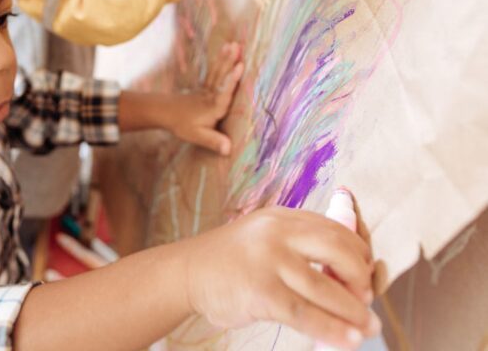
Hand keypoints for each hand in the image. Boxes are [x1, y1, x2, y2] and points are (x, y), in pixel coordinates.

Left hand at [167, 42, 243, 154]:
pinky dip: (220, 61)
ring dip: (225, 58)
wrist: (164, 112)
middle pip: (221, 77)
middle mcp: (211, 96)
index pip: (224, 93)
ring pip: (217, 71)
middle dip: (230, 62)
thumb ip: (213, 141)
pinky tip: (225, 50)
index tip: (239, 67)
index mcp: (213, 107)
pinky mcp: (204, 86)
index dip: (232, 80)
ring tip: (233, 44)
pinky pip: (214, 72)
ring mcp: (207, 89)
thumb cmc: (182, 124)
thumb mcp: (196, 136)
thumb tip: (229, 149)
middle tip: (237, 46)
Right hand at [181, 206, 380, 348]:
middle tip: (367, 299)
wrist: (187, 271)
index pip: (335, 229)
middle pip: (338, 251)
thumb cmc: (232, 261)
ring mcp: (268, 260)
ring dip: (354, 312)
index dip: (360, 253)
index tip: (367, 275)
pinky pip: (305, 314)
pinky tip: (348, 341)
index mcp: (282, 217)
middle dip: (361, 278)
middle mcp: (277, 233)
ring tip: (368, 327)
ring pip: (326, 288)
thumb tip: (350, 276)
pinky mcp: (260, 291)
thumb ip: (299, 245)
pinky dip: (332, 330)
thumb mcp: (265, 237)